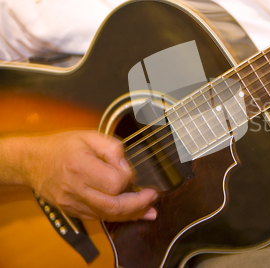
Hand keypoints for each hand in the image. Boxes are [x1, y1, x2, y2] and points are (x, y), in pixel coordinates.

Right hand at [24, 131, 157, 220]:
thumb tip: (126, 165)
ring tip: (149, 209)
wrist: (32, 162)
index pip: (114, 182)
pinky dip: (118, 216)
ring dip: (132, 214)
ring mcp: (73, 203)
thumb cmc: (62, 146)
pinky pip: (99, 218)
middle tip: (153, 196)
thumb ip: (112, 148)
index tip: (128, 169)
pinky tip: (134, 213)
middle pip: (113, 206)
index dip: (127, 176)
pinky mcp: (73, 211)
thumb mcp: (89, 136)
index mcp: (80, 167)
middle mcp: (76, 189)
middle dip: (138, 204)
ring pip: (108, 216)